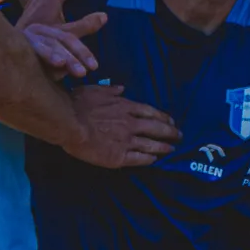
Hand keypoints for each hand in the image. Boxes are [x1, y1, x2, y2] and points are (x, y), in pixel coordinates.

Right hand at [21, 14, 106, 78]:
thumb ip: (81, 29)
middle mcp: (36, 31)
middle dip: (72, 57)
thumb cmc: (38, 57)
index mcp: (48, 31)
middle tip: (83, 72)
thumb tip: (105, 16)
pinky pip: (27, 53)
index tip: (94, 67)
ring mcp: (24, 38)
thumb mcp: (61, 47)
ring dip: (54, 56)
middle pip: (58, 41)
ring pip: (44, 46)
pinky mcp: (14, 47)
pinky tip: (46, 66)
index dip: (82, 52)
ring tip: (62, 64)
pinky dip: (37, 58)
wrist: (6, 63)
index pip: (68, 39)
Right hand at [64, 83, 180, 167]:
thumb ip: (111, 90)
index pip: (150, 112)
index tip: (171, 121)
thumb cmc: (78, 104)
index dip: (163, 117)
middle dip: (170, 132)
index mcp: (125, 107)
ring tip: (172, 149)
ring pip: (151, 145)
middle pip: (156, 128)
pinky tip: (155, 160)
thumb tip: (122, 88)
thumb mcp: (95, 90)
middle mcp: (130, 124)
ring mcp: (126, 141)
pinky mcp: (119, 157)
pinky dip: (148, 159)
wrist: (69, 124)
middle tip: (180, 136)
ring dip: (163, 147)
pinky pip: (138, 159)